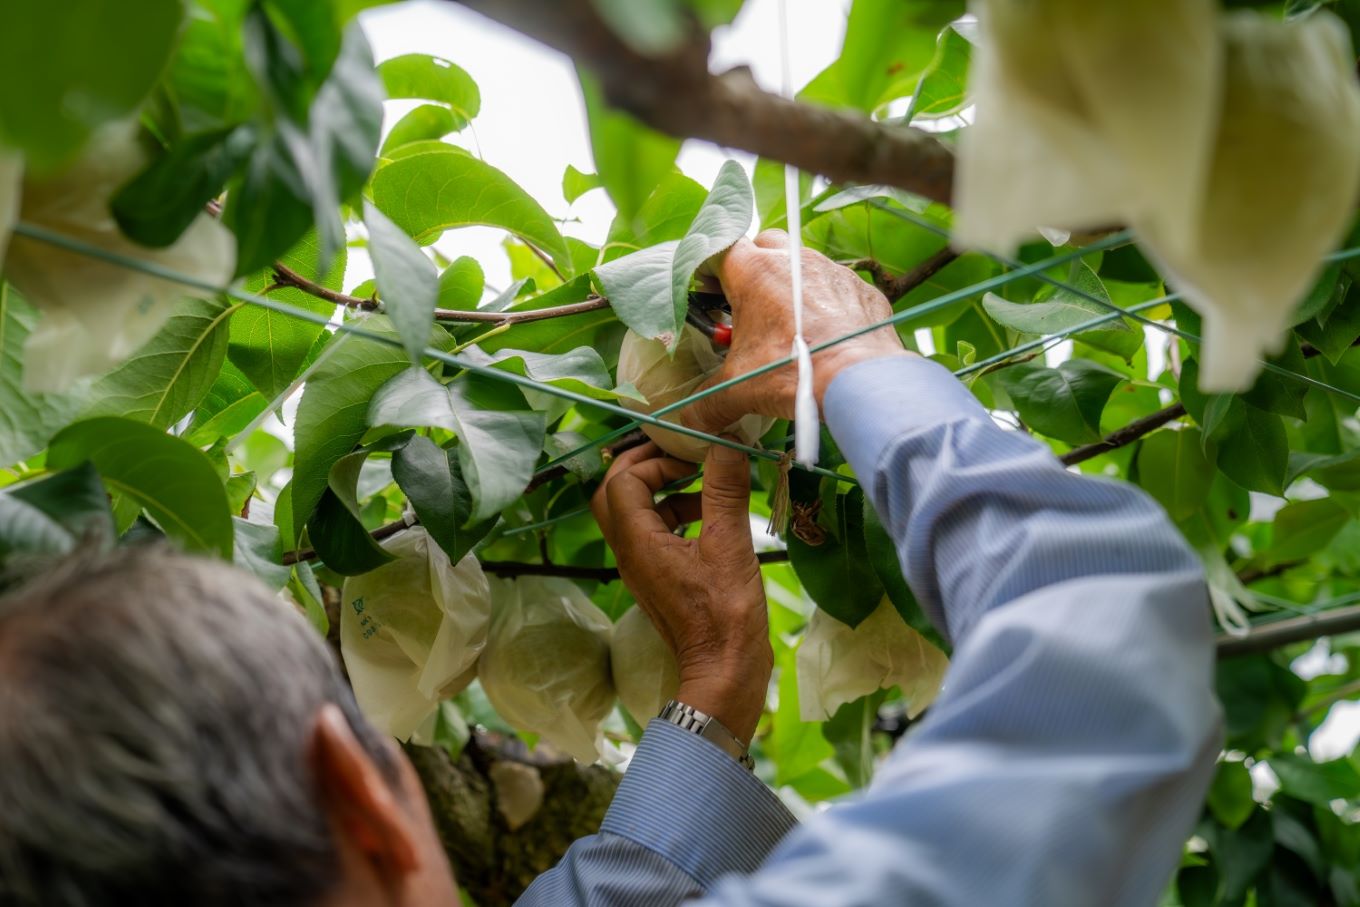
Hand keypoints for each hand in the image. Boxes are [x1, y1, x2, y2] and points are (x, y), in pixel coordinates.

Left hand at [591, 440, 770, 744]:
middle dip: (645, 466)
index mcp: (638, 543)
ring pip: (633, 513)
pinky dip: (673, 513)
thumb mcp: (730, 546)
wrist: (724, 672)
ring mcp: (642, 568)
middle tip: (682, 454)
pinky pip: (652, 534)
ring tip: (702, 481)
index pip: (622, 481)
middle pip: (615, 494)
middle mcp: (629, 553)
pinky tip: (709, 515)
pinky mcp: (658, 578)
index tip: (692, 458)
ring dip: (661, 489)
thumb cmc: (725, 614)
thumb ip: (724, 491)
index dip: (653, 459)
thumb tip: (727, 441)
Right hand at [681, 229, 913, 434]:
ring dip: (791, 284)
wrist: (860, 381)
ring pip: (803, 263)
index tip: (709, 292)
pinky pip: (837, 287)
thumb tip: (690, 422)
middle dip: (753, 267)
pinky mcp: (861, 289)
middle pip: (764, 245)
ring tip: (788, 324)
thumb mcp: (737, 390)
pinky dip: (827, 304)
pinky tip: (826, 335)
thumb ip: (706, 403)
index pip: (721, 247)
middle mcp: (794, 260)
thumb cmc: (792, 374)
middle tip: (748, 305)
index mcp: (755, 272)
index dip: (711, 268)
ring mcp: (832, 270)